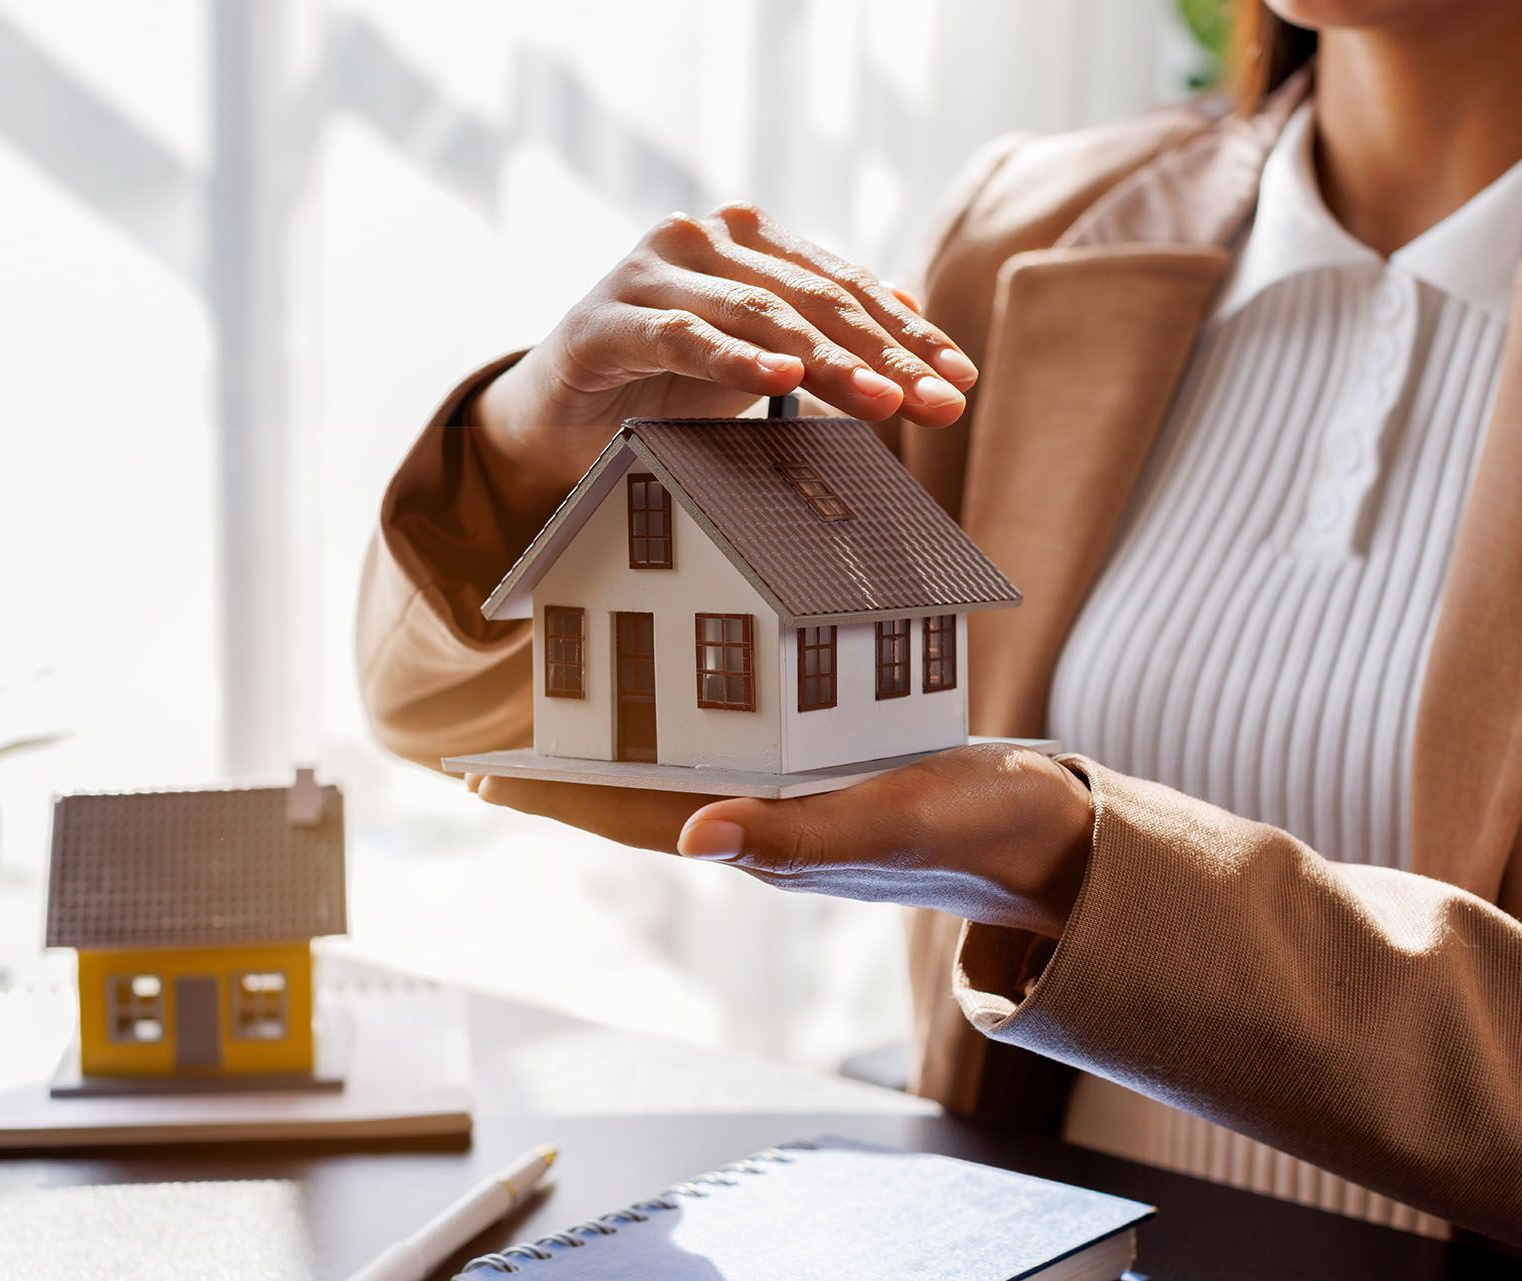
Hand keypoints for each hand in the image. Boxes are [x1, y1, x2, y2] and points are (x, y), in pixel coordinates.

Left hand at [466, 744, 1094, 937]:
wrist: (1043, 833)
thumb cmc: (970, 834)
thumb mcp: (884, 823)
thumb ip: (793, 834)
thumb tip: (692, 838)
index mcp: (761, 838)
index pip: (633, 815)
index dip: (557, 795)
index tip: (478, 779)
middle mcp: (764, 815)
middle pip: (644, 785)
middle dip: (572, 764)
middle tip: (502, 739)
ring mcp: (795, 791)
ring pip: (690, 757)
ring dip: (630, 735)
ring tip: (570, 698)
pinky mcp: (831, 764)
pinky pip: (748, 732)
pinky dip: (705, 708)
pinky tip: (689, 680)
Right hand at [469, 201, 979, 516]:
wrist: (561, 410)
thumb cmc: (665, 376)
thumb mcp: (757, 354)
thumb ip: (821, 329)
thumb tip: (910, 312)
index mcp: (748, 238)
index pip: (844, 285)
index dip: (906, 335)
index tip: (959, 380)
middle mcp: (702, 238)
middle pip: (812, 300)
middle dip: (884, 355)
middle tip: (937, 403)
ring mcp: (648, 272)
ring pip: (757, 317)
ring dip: (827, 363)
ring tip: (882, 401)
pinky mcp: (604, 321)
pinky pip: (680, 337)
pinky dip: (734, 360)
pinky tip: (781, 381)